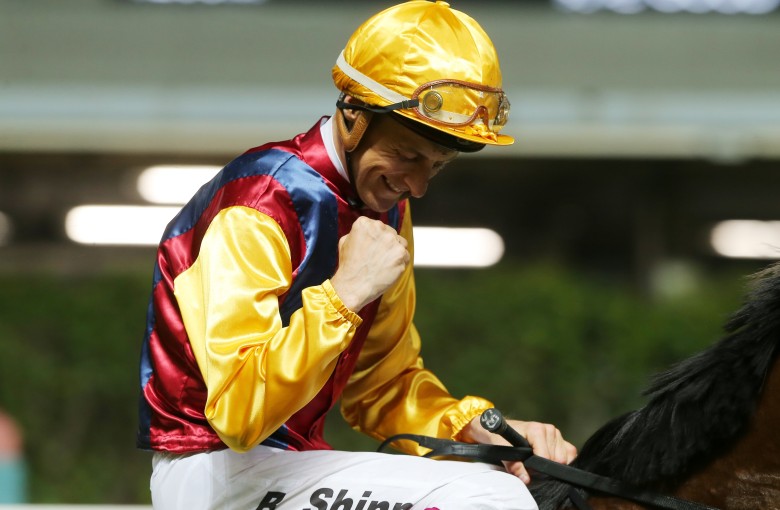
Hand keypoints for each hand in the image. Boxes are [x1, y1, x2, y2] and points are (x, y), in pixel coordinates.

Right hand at [330, 217, 409, 310]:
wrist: (353, 286)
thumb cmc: (348, 266)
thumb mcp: (345, 242)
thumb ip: (358, 233)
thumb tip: (369, 231)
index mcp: (364, 223)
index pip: (378, 227)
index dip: (376, 239)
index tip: (371, 249)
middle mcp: (380, 228)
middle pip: (391, 233)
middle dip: (386, 244)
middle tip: (377, 258)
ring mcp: (392, 241)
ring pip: (400, 243)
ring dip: (395, 252)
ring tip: (383, 264)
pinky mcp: (401, 254)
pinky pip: (405, 256)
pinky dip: (399, 263)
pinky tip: (388, 270)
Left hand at [461, 415, 576, 483]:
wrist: (498, 428)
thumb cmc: (500, 437)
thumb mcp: (502, 450)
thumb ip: (513, 465)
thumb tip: (526, 479)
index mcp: (537, 429)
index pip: (547, 457)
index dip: (538, 468)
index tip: (528, 469)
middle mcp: (549, 430)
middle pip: (557, 460)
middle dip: (546, 467)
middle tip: (531, 465)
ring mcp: (555, 434)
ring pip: (564, 458)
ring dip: (553, 464)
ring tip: (537, 460)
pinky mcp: (559, 439)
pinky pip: (569, 453)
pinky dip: (563, 460)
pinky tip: (550, 461)